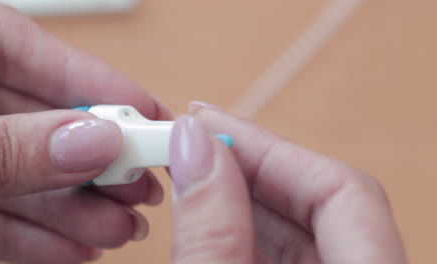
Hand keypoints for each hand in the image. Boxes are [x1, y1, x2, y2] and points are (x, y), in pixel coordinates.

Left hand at [0, 1, 170, 262]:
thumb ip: (4, 146)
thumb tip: (93, 141)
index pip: (15, 45)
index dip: (87, 78)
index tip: (144, 111)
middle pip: (29, 118)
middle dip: (90, 157)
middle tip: (139, 184)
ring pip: (15, 174)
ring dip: (71, 208)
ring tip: (118, 230)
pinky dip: (29, 237)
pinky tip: (74, 250)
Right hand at [169, 102, 407, 263]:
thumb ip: (213, 232)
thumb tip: (195, 148)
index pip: (343, 191)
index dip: (272, 150)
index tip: (212, 126)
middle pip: (319, 203)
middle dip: (249, 168)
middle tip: (194, 145)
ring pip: (298, 229)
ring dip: (240, 198)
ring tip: (193, 175)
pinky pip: (286, 254)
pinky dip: (244, 232)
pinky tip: (208, 218)